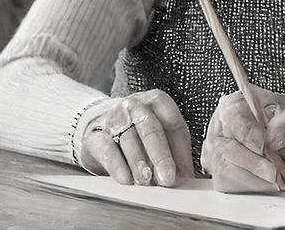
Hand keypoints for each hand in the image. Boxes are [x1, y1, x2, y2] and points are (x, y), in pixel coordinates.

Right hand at [78, 89, 194, 186]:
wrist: (97, 124)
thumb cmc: (137, 131)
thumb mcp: (161, 135)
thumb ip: (176, 153)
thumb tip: (190, 178)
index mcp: (158, 102)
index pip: (173, 123)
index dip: (180, 151)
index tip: (183, 174)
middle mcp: (136, 105)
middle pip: (151, 130)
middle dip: (161, 156)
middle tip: (167, 179)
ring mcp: (113, 117)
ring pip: (129, 139)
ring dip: (139, 163)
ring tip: (147, 182)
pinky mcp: (94, 133)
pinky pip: (107, 148)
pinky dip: (117, 165)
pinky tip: (125, 179)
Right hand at [201, 86, 284, 192]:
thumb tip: (272, 138)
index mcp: (243, 102)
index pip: (231, 115)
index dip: (245, 132)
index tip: (263, 145)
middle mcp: (227, 127)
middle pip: (225, 148)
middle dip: (256, 165)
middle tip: (279, 173)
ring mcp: (223, 153)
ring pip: (228, 172)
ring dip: (260, 180)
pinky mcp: (228, 176)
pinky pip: (233, 188)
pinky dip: (259, 189)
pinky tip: (277, 184)